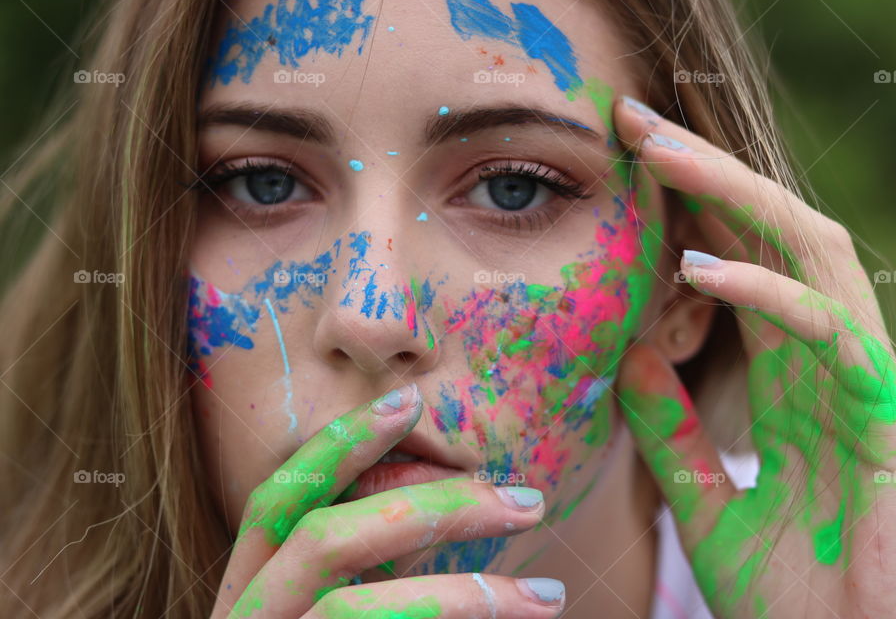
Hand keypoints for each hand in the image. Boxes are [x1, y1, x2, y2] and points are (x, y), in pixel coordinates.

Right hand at [210, 384, 565, 617]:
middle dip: (432, 509)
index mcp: (246, 588)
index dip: (340, 444)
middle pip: (327, 539)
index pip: (279, 497)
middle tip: (524, 499)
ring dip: (461, 595)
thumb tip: (452, 507)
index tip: (410, 402)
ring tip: (544, 595)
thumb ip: (366, 562)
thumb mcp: (325, 606)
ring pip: (354, 611)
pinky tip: (510, 618)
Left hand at [612, 97, 895, 617]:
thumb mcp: (704, 502)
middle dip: (707, 172)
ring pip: (812, 254)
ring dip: (737, 196)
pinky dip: (767, 294)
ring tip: (661, 153)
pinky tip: (699, 267)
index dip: (689, 208)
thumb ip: (672, 430)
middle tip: (633, 122)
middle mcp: (833, 366)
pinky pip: (831, 333)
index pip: (744, 263)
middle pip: (775, 236)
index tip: (623, 166)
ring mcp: (871, 385)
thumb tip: (626, 357)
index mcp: (791, 381)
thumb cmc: (793, 603)